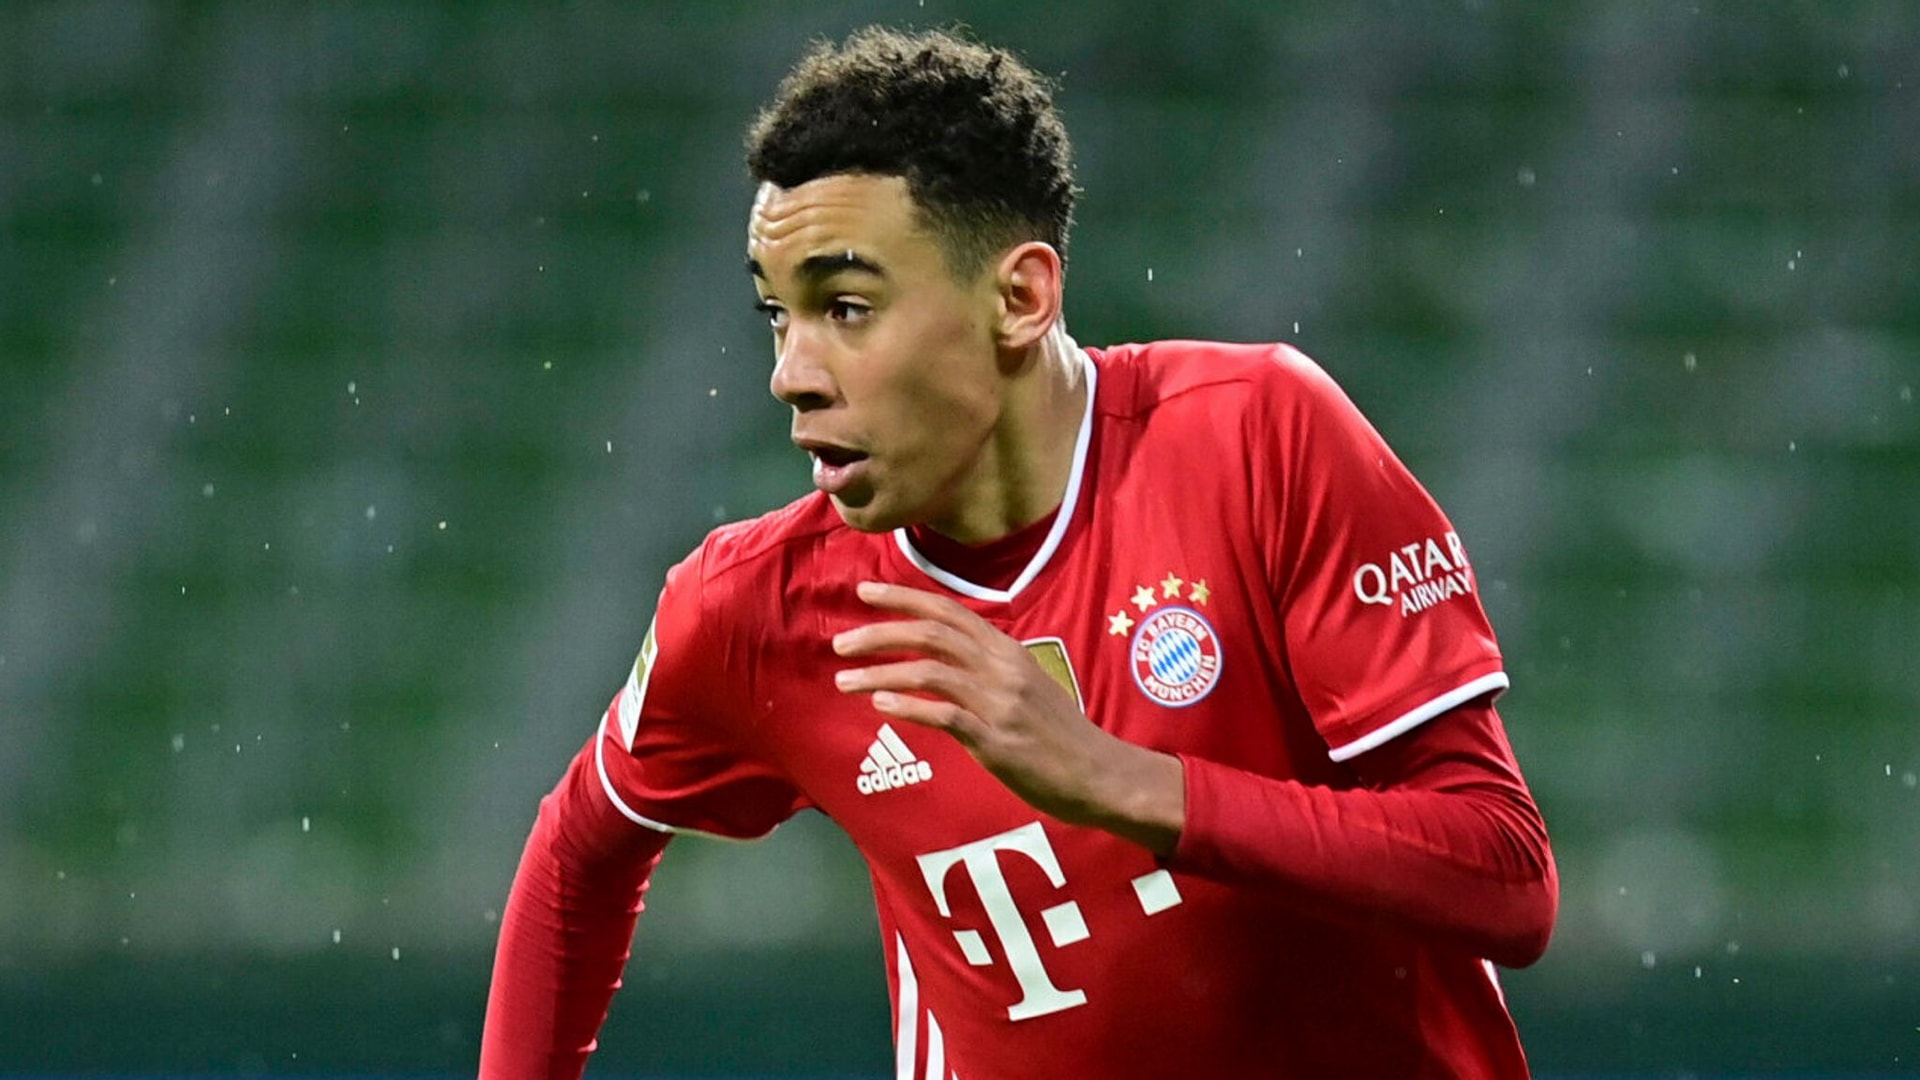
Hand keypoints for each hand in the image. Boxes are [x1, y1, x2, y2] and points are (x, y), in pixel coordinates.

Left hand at [832, 581, 1183, 852]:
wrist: (1100, 774)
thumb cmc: (1060, 735)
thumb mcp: (1028, 687)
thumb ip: (989, 669)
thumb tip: (944, 660)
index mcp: (1008, 651)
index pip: (948, 612)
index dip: (904, 598)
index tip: (864, 593)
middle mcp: (1002, 668)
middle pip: (932, 634)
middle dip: (880, 633)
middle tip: (838, 644)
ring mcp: (1000, 703)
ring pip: (930, 671)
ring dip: (880, 673)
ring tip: (844, 682)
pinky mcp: (997, 740)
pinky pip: (945, 715)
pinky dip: (909, 706)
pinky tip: (881, 705)